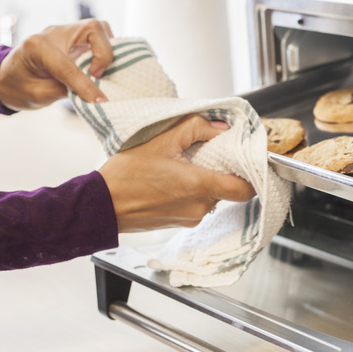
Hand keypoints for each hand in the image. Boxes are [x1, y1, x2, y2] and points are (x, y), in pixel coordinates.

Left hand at [0, 19, 113, 109]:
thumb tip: (96, 95)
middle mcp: (54, 33)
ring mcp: (66, 32)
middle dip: (104, 53)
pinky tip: (101, 65)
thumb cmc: (19, 86)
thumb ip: (67, 92)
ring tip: (100, 70)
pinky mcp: (76, 37)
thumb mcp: (39, 95)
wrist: (9, 77)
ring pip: (99, 28)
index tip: (100, 101)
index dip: (85, 85)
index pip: (68, 64)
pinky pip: (99, 36)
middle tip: (98, 75)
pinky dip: (106, 49)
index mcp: (37, 47)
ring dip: (107, 49)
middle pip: (92, 29)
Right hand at [98, 114, 256, 232]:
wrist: (100, 206)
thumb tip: (221, 128)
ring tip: (185, 167)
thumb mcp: (160, 140)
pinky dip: (194, 192)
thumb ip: (195, 128)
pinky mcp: (180, 223)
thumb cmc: (125, 176)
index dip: (252, 175)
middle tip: (209, 155)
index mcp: (198, 186)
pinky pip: (198, 205)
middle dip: (223, 172)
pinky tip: (174, 181)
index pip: (245, 189)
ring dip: (206, 181)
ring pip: (213, 197)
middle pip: (228, 190)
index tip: (248, 161)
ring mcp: (190, 218)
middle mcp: (199, 207)